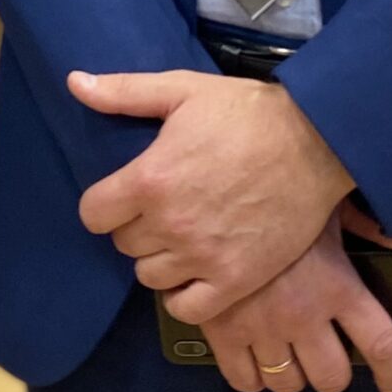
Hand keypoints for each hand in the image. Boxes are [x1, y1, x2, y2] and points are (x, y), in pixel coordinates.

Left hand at [73, 67, 352, 320]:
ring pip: (150, 276)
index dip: (105, 204)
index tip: (126, 195)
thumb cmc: (247, 112)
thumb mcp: (182, 90)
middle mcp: (169, 224)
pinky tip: (194, 273)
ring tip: (182, 237)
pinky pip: (188, 308)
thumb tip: (74, 83)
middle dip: (136, 226)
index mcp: (149, 179)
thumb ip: (124, 92)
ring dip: (160, 258)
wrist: (317, 140)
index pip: (93, 214)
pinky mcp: (236, 280)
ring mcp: (203, 257)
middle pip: (123, 244)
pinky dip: (184, 295)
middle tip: (164, 209)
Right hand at [201, 202, 391, 391]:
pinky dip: (254, 377)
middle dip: (334, 374)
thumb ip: (380, 228)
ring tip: (290, 356)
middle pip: (332, 376)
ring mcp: (260, 326)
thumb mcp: (332, 206)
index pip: (380, 345)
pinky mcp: (222, 330)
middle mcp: (303, 315)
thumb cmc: (281, 194)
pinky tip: (256, 360)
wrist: (214, 188)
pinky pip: (244, 379)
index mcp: (337, 286)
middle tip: (327, 359)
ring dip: (293, 375)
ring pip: (288, 383)